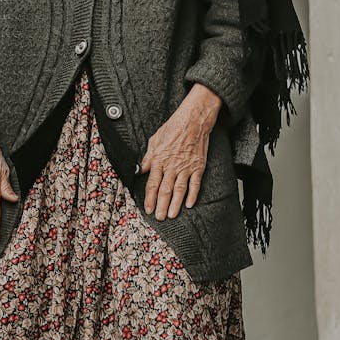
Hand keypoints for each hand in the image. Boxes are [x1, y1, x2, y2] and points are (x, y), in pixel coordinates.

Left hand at [140, 84, 221, 220]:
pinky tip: (189, 204)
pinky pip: (195, 184)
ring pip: (179, 190)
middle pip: (165, 190)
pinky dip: (192, 195)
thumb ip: (148, 157)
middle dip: (161, 206)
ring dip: (175, 204)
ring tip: (171, 215)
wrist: (192, 121)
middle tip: (159, 218)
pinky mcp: (198, 167)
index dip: (150, 198)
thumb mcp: (154, 141)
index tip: (148, 208)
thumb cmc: (173, 129)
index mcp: (159, 160)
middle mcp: (172, 166)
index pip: (152, 183)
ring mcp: (186, 167)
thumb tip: (141, 169)